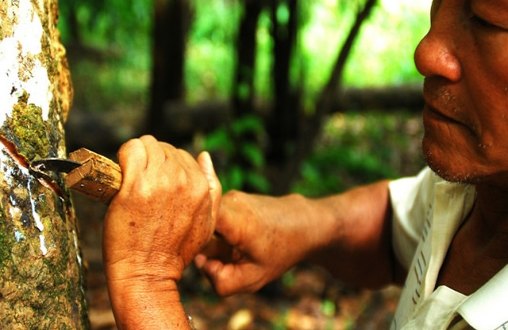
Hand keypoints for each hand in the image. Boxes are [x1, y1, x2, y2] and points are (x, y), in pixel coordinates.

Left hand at [103, 135, 220, 285]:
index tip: (155, 180)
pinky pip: (130, 150)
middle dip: (152, 160)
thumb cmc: (175, 251)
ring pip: (147, 144)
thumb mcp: (208, 222)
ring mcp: (159, 182)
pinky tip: (121, 172)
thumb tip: (204, 156)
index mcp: (201, 187)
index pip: (182, 155)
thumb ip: (211, 187)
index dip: (166, 166)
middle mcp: (183, 180)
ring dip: (137, 156)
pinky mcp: (135, 186)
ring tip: (131, 175)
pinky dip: (124, 155)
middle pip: (164, 148)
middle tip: (142, 180)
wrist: (148, 273)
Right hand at [195, 191, 317, 295]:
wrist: (303, 224)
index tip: (201, 258)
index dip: (189, 242)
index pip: (194, 223)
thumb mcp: (253, 279)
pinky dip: (217, 232)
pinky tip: (235, 241)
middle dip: (201, 246)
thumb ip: (222, 282)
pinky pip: (212, 217)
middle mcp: (228, 201)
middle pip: (197, 226)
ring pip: (204, 222)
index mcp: (234, 221)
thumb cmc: (279, 252)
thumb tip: (200, 263)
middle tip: (222, 260)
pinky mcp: (230, 197)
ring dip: (210, 239)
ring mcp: (229, 196)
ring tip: (233, 250)